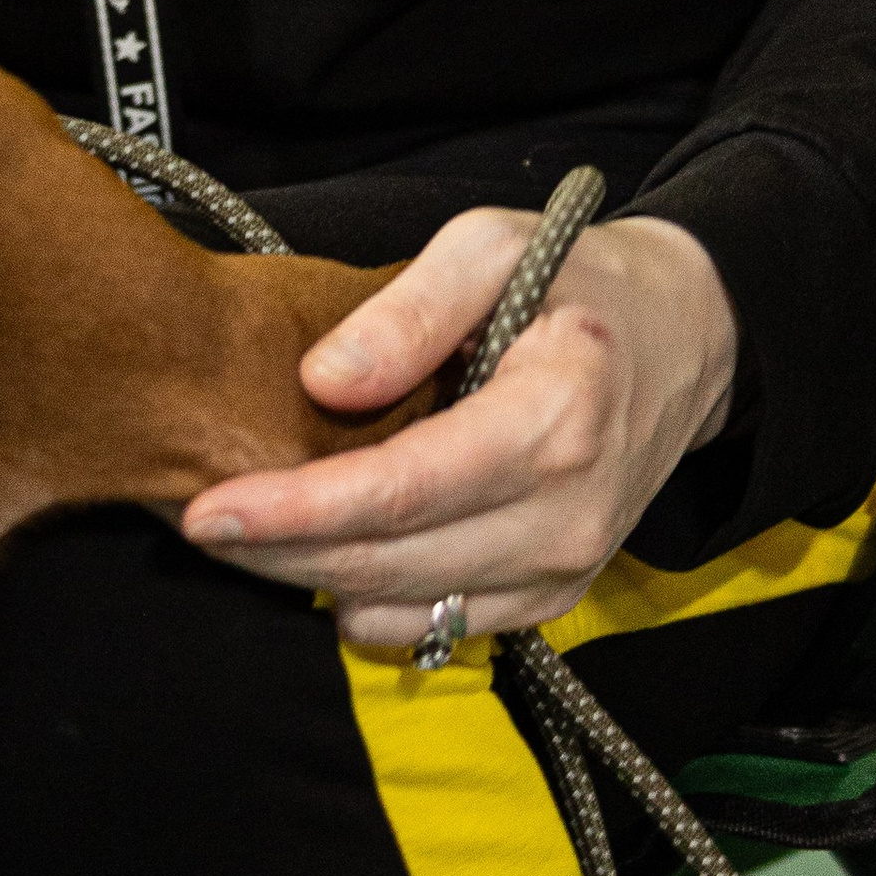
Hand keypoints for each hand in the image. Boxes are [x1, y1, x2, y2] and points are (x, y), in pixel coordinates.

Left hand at [182, 209, 739, 646]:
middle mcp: (564, 518)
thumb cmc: (575, 280)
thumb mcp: (491, 247)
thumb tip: (322, 381)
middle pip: (390, 564)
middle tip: (191, 516)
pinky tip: (320, 546)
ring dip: (313, 578)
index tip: (207, 508)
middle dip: (279, 550)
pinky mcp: (550, 598)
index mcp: (552, 424)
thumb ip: (407, 312)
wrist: (683, 342)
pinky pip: (437, 628)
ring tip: (246, 526)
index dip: (296, 510)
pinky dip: (368, 597)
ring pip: (405, 611)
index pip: (402, 493)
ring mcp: (562, 571)